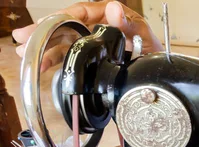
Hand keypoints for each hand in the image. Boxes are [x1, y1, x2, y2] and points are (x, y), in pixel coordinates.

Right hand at [13, 1, 161, 68]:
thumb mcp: (144, 34)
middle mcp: (95, 25)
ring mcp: (91, 41)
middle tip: (23, 36)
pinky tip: (42, 66)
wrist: (158, 68)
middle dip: (43, 31)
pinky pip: (70, 57)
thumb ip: (130, 23)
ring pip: (63, 42)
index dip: (62, 16)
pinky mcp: (90, 56)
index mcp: (107, 14)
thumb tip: (114, 9)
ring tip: (25, 53)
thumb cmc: (152, 47)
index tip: (48, 23)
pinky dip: (55, 62)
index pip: (80, 11)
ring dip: (44, 48)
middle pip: (65, 24)